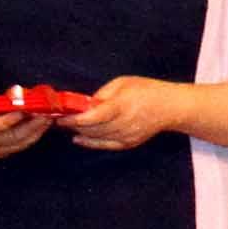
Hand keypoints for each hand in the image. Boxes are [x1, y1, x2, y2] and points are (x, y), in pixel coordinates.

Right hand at [0, 107, 52, 161]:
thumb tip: (3, 94)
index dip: (9, 119)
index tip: (22, 109)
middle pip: (11, 136)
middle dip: (30, 124)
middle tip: (45, 112)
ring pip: (18, 142)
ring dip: (36, 130)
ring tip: (49, 116)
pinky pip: (20, 146)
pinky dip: (33, 136)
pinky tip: (44, 125)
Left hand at [67, 76, 183, 150]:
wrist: (169, 107)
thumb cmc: (146, 90)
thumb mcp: (122, 83)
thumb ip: (102, 95)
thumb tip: (85, 104)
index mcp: (121, 106)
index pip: (92, 117)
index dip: (73, 118)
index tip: (60, 115)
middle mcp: (123, 124)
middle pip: (90, 129)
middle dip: (72, 124)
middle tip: (58, 118)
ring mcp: (126, 136)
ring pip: (95, 137)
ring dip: (79, 132)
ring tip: (66, 125)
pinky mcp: (128, 143)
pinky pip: (104, 145)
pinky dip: (89, 143)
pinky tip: (78, 138)